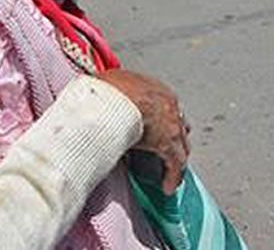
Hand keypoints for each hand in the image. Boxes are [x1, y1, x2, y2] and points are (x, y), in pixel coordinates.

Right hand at [96, 69, 189, 193]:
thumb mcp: (108, 86)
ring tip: (166, 172)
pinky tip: (167, 187)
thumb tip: (92, 102)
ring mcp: (172, 125)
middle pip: (177, 125)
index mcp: (155, 90)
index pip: (164, 107)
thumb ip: (109, 96)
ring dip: (174, 158)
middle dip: (172, 138)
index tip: (153, 131)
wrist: (111, 99)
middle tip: (162, 152)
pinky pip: (175, 164)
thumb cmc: (105, 90)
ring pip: (180, 145)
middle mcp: (169, 105)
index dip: (159, 121)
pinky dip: (172, 177)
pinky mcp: (168, 145)